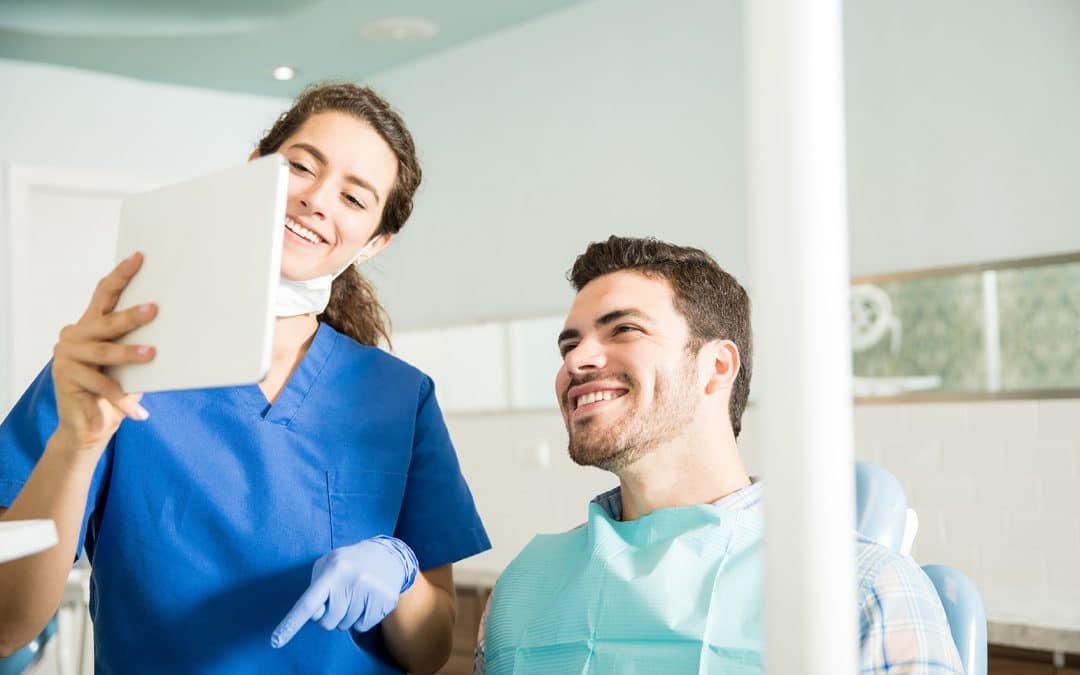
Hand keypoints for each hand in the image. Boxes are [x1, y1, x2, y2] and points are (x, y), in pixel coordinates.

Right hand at [51, 252, 156, 454]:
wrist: (90, 424)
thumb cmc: (116, 388)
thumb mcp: (130, 362)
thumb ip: (140, 342)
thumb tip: (178, 324)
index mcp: (91, 323)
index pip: (105, 293)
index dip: (121, 274)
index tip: (139, 257)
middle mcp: (75, 334)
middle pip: (106, 321)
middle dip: (131, 315)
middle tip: (155, 309)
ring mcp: (66, 355)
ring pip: (104, 351)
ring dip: (129, 354)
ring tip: (151, 354)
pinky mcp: (65, 377)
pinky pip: (101, 385)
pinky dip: (122, 398)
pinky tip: (139, 412)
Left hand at [271, 535, 417, 647]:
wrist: (388, 555)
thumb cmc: (349, 563)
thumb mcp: (328, 564)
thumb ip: (315, 589)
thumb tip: (314, 615)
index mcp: (334, 569)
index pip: (308, 603)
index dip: (291, 623)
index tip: (276, 641)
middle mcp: (353, 580)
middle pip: (327, 622)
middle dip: (329, 614)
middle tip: (340, 596)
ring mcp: (371, 591)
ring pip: (345, 626)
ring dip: (347, 615)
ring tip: (356, 594)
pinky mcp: (385, 602)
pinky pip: (362, 627)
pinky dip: (361, 619)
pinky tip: (367, 600)